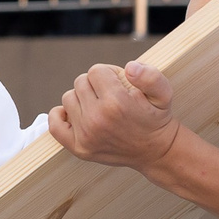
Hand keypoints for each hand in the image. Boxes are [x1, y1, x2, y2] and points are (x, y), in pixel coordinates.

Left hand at [50, 60, 179, 170]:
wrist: (155, 151)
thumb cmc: (156, 118)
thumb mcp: (163, 93)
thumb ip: (150, 76)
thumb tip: (130, 67)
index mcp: (116, 103)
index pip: (96, 71)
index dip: (109, 74)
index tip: (119, 84)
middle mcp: (97, 119)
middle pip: (81, 82)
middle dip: (96, 85)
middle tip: (111, 96)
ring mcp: (85, 135)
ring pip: (68, 98)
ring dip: (82, 98)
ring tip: (99, 106)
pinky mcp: (78, 147)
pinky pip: (55, 124)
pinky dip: (60, 115)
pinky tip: (76, 113)